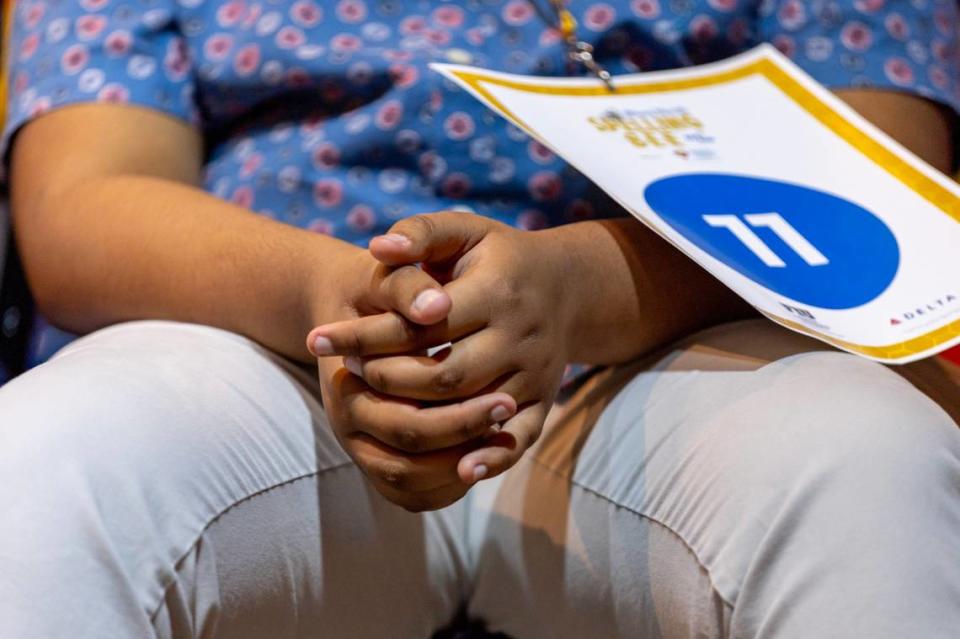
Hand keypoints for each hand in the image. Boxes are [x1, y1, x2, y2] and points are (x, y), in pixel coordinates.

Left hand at [309, 212, 574, 486]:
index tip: (319, 338)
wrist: (568, 285)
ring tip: (376, 408)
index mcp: (497, 290)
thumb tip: (377, 247)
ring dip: (421, 418)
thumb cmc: (498, 256)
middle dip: (388, 379)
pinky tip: (460, 471)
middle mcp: (520, 335)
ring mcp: (535, 373)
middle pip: (445, 375)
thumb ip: (419, 232)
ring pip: (473, 411)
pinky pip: (520, 438)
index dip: (367, 333)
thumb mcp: (463, 230)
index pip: (422, 322)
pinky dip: (492, 458)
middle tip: (350, 371)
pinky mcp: (544, 400)